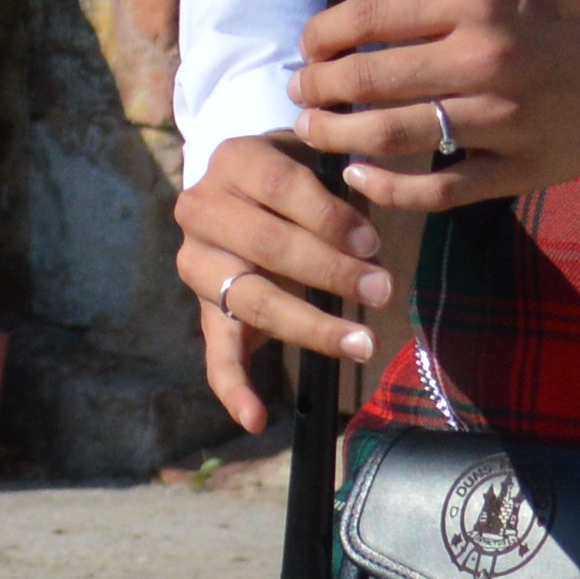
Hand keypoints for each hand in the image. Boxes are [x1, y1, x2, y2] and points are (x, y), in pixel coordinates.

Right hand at [173, 131, 393, 437]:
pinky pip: (215, 353)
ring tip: (360, 343)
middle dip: (330, 270)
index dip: (329, 215)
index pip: (281, 186)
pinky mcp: (202, 309)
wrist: (244, 189)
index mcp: (234, 160)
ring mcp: (197, 261)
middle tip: (382, 289)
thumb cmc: (295, 176)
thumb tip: (371, 245)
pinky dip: (235, 389)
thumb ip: (339, 195)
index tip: (373, 240)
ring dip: (310, 326)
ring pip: (251, 299)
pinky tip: (257, 418)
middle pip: (267, 243)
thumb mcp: (314, 163)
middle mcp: (202, 208)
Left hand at [286, 0, 579, 216]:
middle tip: (299, 93)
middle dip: (316, 87)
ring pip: (391, 135)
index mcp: (478, 3)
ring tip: (314, 131)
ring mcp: (503, 119)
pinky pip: (438, 189)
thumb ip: (433, 1)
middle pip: (368, 79)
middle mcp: (485, 59)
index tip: (307, 46)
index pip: (370, 16)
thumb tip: (357, 3)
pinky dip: (388, 188)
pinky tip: (360, 178)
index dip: (322, 34)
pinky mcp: (520, 169)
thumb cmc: (570, 19)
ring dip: (337, 136)